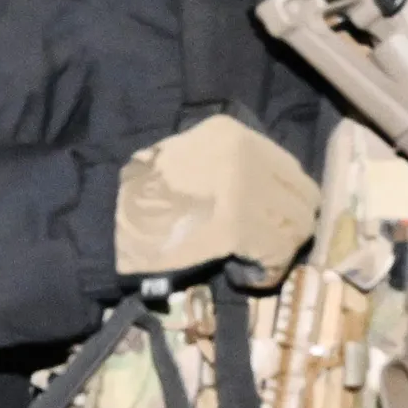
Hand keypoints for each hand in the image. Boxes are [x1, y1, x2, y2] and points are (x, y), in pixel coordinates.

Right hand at [114, 113, 320, 280]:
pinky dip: (264, 273)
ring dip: (275, 253)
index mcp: (232, 132)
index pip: (290, 169)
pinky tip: (237, 275)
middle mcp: (247, 151)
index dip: (285, 203)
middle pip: (304, 198)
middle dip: (288, 229)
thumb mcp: (188, 161)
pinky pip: (276, 256)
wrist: (104, 219)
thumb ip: (228, 169)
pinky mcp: (240, 225)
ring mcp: (246, 187)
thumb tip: (270, 199)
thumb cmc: (138, 198)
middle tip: (260, 250)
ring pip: (295, 229)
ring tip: (242, 264)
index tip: (266, 225)